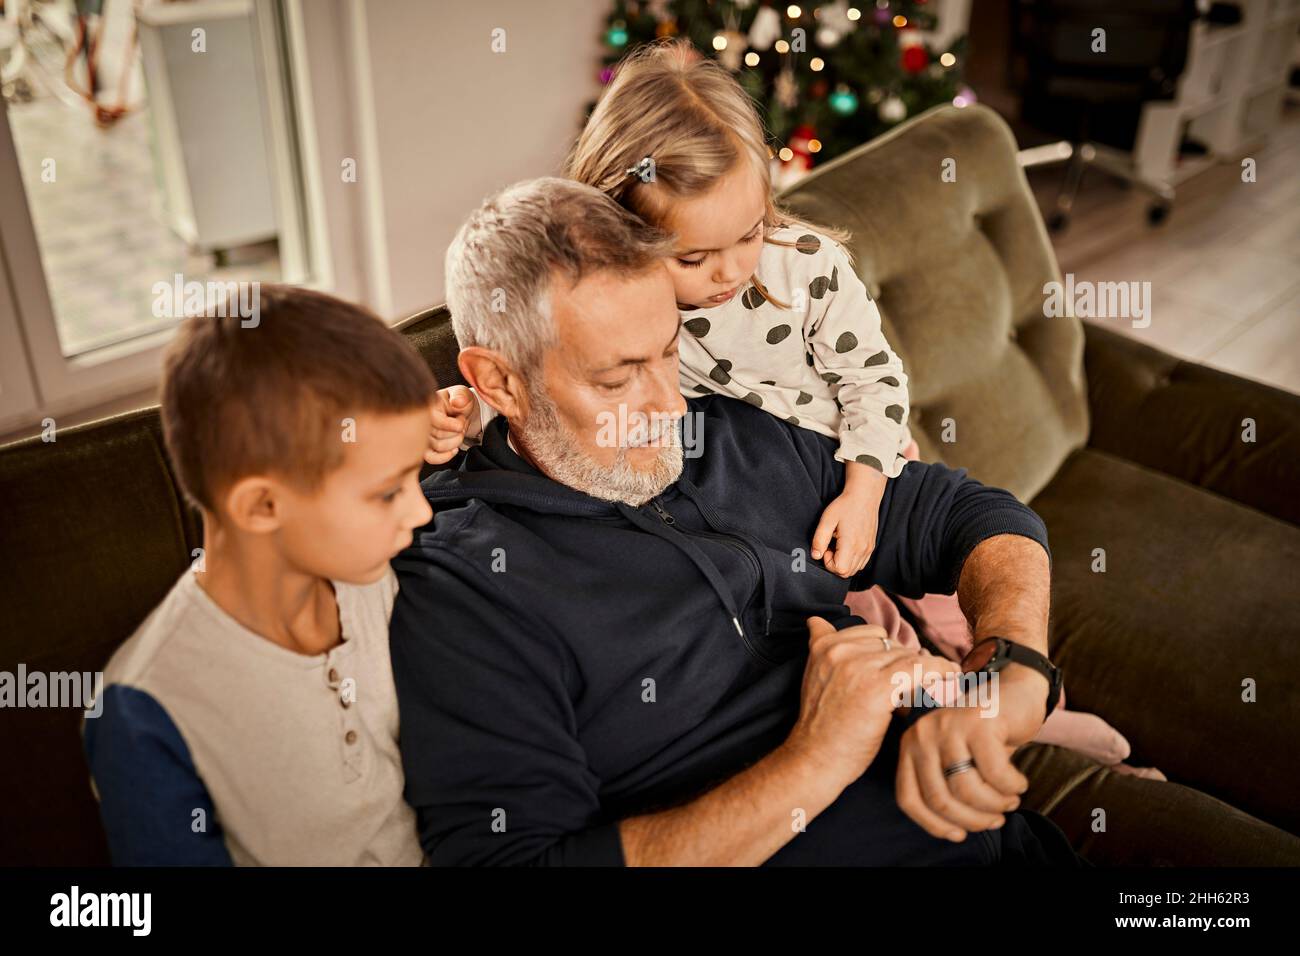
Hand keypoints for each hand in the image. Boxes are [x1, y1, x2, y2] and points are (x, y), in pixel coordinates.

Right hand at [424, 386, 480, 465]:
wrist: (460, 412)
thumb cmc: (459, 401)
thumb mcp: (463, 393)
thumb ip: (461, 395)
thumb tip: (457, 402)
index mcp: (427, 405)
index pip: (433, 420)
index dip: (450, 425)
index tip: (461, 423)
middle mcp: (421, 421)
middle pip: (437, 436)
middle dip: (457, 433)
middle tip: (462, 424)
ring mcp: (421, 435)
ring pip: (437, 447)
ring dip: (455, 442)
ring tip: (459, 432)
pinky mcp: (425, 447)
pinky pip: (430, 458)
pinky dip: (445, 456)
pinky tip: (454, 449)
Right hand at [785, 616, 936, 789]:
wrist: (814, 760)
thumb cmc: (822, 725)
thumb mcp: (814, 675)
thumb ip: (821, 645)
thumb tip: (816, 620)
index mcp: (825, 645)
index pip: (875, 635)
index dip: (893, 654)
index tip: (907, 670)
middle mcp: (840, 650)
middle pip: (894, 646)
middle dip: (909, 666)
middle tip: (922, 687)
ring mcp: (857, 667)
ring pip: (909, 656)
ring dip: (927, 671)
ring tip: (939, 686)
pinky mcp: (876, 688)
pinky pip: (919, 668)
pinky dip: (940, 671)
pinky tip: (950, 680)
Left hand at [811, 487, 880, 577]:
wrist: (864, 496)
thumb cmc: (844, 506)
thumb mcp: (827, 520)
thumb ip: (819, 539)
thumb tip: (816, 556)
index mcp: (851, 544)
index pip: (840, 569)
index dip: (829, 563)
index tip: (826, 548)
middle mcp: (863, 549)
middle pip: (847, 573)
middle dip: (834, 564)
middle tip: (830, 546)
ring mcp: (869, 549)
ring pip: (854, 570)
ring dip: (843, 563)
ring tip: (838, 545)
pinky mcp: (871, 546)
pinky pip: (861, 563)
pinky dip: (851, 560)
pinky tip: (846, 546)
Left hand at [894, 690, 1031, 843]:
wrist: (1014, 692)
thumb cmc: (985, 736)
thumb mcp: (956, 760)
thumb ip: (945, 786)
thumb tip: (953, 831)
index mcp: (911, 746)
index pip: (909, 799)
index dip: (934, 825)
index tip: (958, 835)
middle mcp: (922, 733)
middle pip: (939, 799)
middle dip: (972, 820)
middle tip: (996, 820)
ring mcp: (948, 726)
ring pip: (967, 790)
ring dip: (995, 805)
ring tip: (1009, 801)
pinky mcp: (978, 721)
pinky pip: (996, 774)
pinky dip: (1012, 786)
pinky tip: (1019, 782)